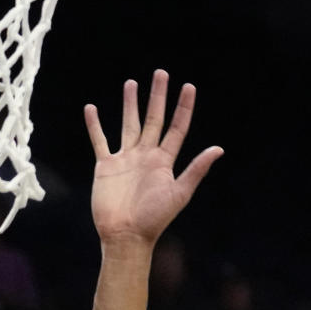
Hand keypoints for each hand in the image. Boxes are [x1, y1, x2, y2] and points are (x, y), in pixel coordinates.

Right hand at [84, 70, 222, 244]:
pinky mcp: (105, 167)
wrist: (125, 236)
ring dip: (130, 105)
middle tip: (160, 73)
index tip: (188, 86)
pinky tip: (91, 109)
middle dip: (157, 97)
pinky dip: (95, 125)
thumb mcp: (179, 193)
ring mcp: (125, 160)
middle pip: (153, 119)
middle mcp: (145, 156)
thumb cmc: (153, 219)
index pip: (176, 128)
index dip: (183, 108)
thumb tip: (218, 149)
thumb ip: (196, 170)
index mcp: (164, 161)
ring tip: (131, 83)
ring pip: (128, 125)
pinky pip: (100, 141)